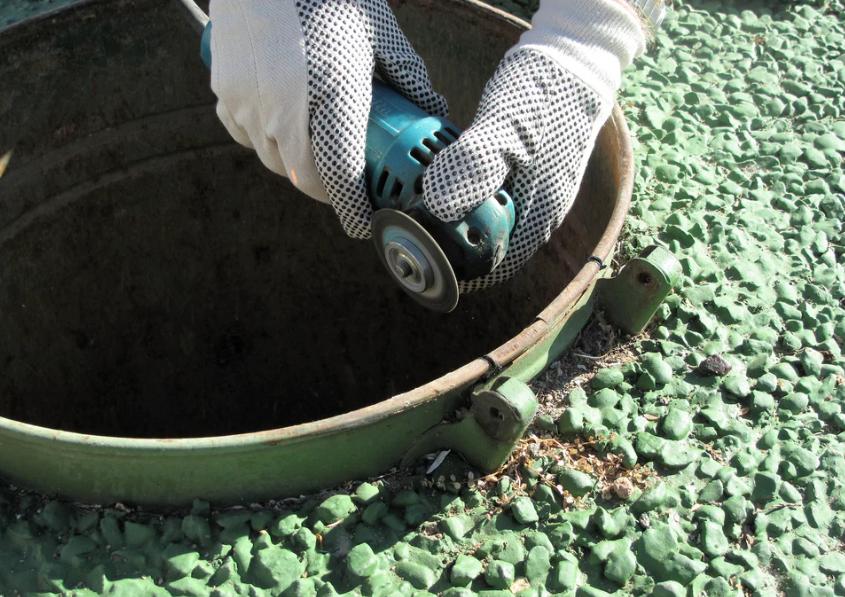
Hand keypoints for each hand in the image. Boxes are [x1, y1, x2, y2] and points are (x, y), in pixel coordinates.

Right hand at [209, 0, 446, 238]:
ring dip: (300, 169)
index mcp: (332, 96)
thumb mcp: (380, 32)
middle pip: (307, 180)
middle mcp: (284, 109)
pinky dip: (267, 144)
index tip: (369, 224)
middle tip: (353, 186)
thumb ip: (408, 78)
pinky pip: (246, 137)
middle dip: (332, 192)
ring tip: (322, 156)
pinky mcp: (226, 92)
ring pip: (275, 163)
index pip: (341, 178)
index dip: (356, 211)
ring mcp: (249, 103)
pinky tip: (283, 130)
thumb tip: (432, 112)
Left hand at [423, 0, 645, 290]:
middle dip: (452, 243)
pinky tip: (447, 179)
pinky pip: (493, 197)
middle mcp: (539, 210)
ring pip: (490, 221)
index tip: (419, 255)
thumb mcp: (505, 126)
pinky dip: (469, 196)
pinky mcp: (526, 171)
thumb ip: (474, 165)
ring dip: (458, 219)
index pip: (494, 265)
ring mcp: (535, 191)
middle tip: (412, 228)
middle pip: (490, 246)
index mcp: (538, 213)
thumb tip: (441, 208)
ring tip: (421, 207)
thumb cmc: (544, 92)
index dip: (456, 267)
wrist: (576, 56)